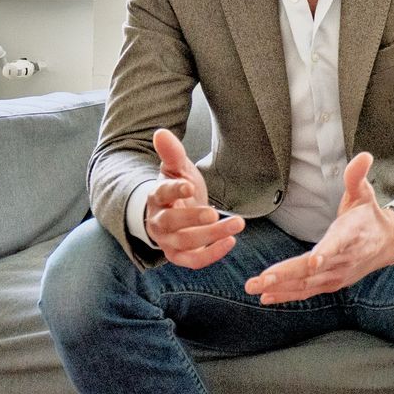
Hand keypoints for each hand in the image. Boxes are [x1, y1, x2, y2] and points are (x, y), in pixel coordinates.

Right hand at [148, 128, 244, 268]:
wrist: (175, 212)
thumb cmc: (178, 188)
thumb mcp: (177, 169)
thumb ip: (172, 153)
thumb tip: (161, 132)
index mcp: (155, 197)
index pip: (161, 194)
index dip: (174, 191)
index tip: (189, 185)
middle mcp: (158, 222)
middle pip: (171, 223)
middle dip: (192, 218)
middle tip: (214, 212)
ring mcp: (168, 241)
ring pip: (185, 243)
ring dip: (212, 235)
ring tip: (237, 224)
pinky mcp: (180, 256)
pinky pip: (193, 261)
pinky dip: (212, 255)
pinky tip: (231, 241)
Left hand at [243, 152, 393, 303]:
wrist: (387, 243)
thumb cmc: (369, 216)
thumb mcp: (364, 193)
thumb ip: (357, 176)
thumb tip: (364, 156)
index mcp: (351, 234)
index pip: (338, 244)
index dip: (326, 252)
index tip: (313, 260)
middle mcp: (344, 258)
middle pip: (314, 269)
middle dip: (286, 275)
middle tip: (261, 279)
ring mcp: (338, 274)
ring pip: (307, 283)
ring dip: (280, 287)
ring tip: (255, 288)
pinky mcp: (331, 283)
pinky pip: (307, 292)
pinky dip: (287, 295)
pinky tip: (266, 297)